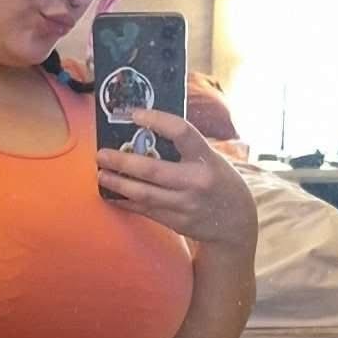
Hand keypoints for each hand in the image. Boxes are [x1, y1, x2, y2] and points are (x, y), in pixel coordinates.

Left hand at [96, 109, 256, 249]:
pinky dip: (126, 202)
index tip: (135, 114)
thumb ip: (185, 149)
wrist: (235, 223)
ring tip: (102, 175)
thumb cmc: (220, 183)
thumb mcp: (212, 160)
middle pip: (153, 170)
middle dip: (123, 161)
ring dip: (118, 184)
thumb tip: (146, 132)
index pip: (181, 132)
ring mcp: (185, 205)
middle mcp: (195, 182)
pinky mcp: (176, 222)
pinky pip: (145, 210)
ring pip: (144, 194)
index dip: (157, 120)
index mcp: (206, 159)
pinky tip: (112, 195)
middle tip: (102, 154)